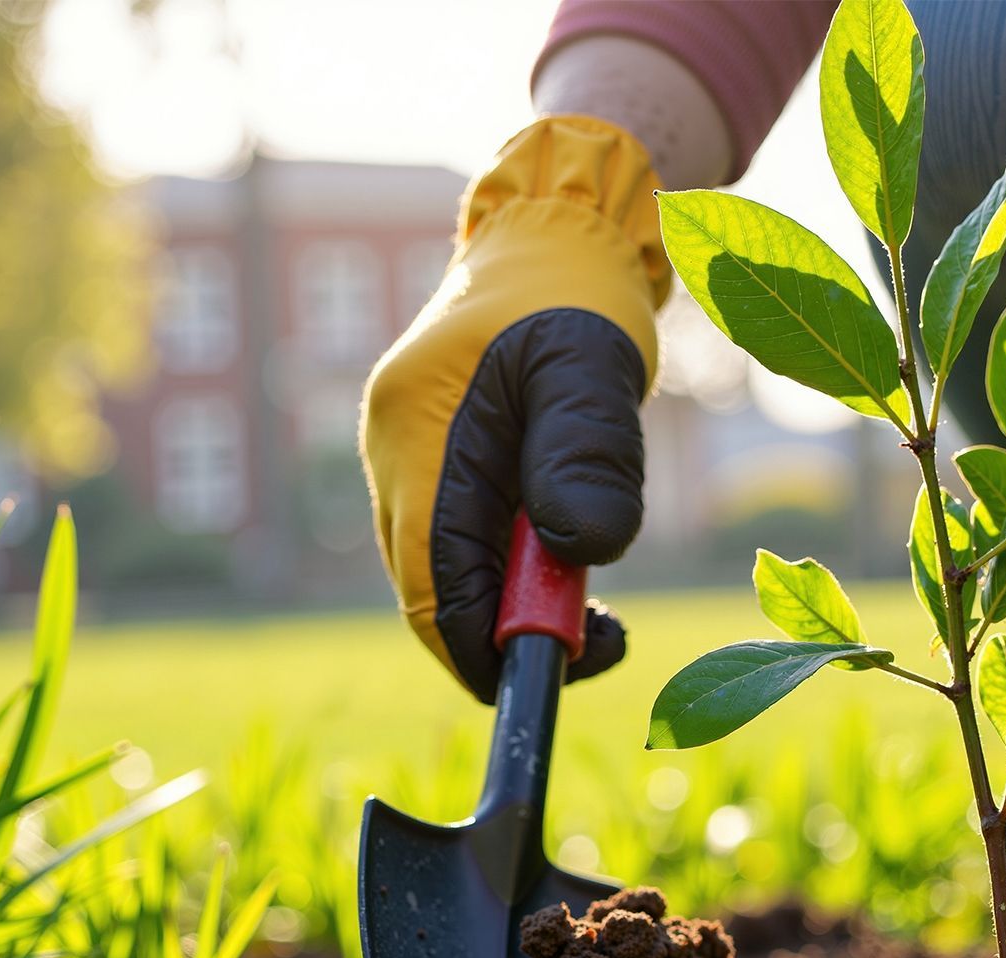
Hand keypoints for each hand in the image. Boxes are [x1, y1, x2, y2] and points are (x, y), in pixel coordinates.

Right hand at [361, 116, 669, 701]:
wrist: (556, 237)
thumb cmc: (577, 292)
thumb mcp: (593, 363)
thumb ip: (588, 449)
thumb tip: (584, 548)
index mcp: (417, 433)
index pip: (433, 584)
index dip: (486, 648)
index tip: (561, 672)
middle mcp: (397, 455)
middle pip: (436, 591)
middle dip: (511, 634)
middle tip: (608, 636)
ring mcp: (413, 462)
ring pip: (453, 574)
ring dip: (521, 606)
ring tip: (603, 609)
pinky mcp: (441, 465)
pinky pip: (468, 545)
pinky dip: (519, 574)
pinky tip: (574, 565)